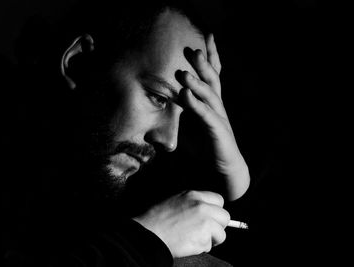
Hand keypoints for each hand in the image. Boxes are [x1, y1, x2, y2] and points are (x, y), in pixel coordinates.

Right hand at [133, 190, 229, 257]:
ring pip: (221, 234)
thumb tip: (208, 210)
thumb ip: (193, 203)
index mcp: (194, 195)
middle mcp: (202, 206)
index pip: (219, 200)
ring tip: (194, 238)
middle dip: (217, 226)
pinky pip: (211, 245)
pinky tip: (189, 243)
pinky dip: (202, 247)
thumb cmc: (157, 219)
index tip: (209, 218)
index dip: (215, 211)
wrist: (149, 233)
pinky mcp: (203, 237)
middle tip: (205, 231)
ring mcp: (204, 222)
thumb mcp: (175, 200)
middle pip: (225, 217)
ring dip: (211, 239)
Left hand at [178, 34, 249, 199]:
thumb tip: (167, 98)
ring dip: (197, 82)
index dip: (211, 55)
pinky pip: (206, 115)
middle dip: (204, 63)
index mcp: (211, 102)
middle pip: (212, 79)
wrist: (223, 169)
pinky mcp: (218, 131)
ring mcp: (219, 117)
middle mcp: (217, 106)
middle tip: (194, 48)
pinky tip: (186, 95)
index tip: (206, 35)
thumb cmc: (207, 146)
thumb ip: (183, 110)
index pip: (212, 75)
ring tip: (184, 72)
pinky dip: (196, 104)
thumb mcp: (192, 124)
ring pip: (209, 95)